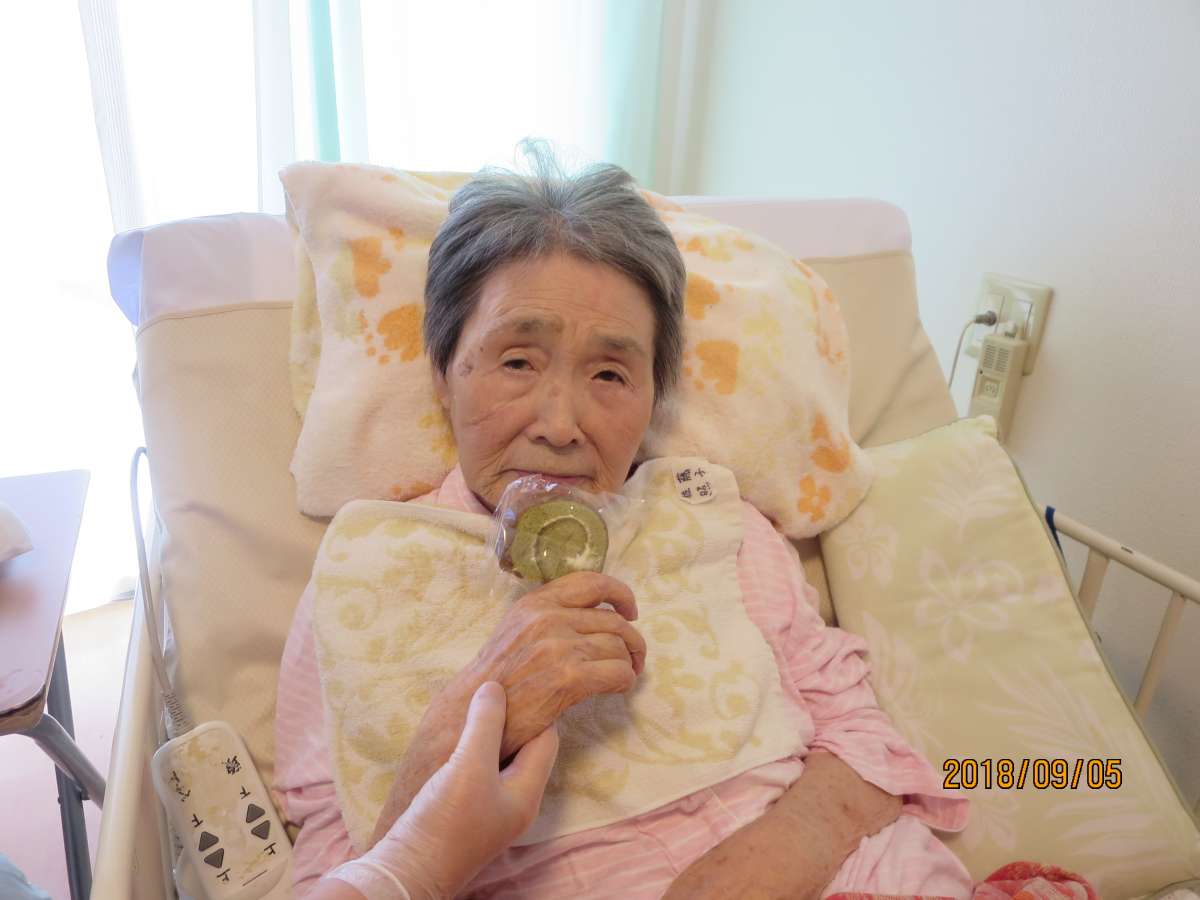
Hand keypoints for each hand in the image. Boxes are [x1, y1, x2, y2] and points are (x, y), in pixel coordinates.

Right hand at [322, 681, 559, 899]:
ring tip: (474, 702)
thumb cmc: (444, 823)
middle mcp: (514, 802)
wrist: (406, 872)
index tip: (520, 681)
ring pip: (498, 757)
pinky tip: (453, 732)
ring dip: (488, 731)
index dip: (536, 708)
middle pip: (524, 747)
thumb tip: (496, 687)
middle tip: (495, 686)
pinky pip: (476, 769)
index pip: (546, 738)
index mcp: (527, 793)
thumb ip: (486, 724)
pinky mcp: (463, 811)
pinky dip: (470, 747)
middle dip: (512, 717)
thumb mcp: (469, 765)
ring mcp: (489, 808)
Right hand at [370, 571, 644, 844]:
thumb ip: (548, 617)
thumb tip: (596, 615)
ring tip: (624, 676)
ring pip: (619, 647)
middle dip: (632, 640)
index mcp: (536, 602)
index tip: (630, 611)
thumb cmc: (496, 680)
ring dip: (630, 663)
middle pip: (614, 620)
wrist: (470, 717)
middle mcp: (547, 618)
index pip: (592, 581)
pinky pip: (617, 672)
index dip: (620, 593)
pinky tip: (618, 688)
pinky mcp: (567, 678)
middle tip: (635, 658)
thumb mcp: (516, 631)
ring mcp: (558, 647)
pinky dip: (625, 680)